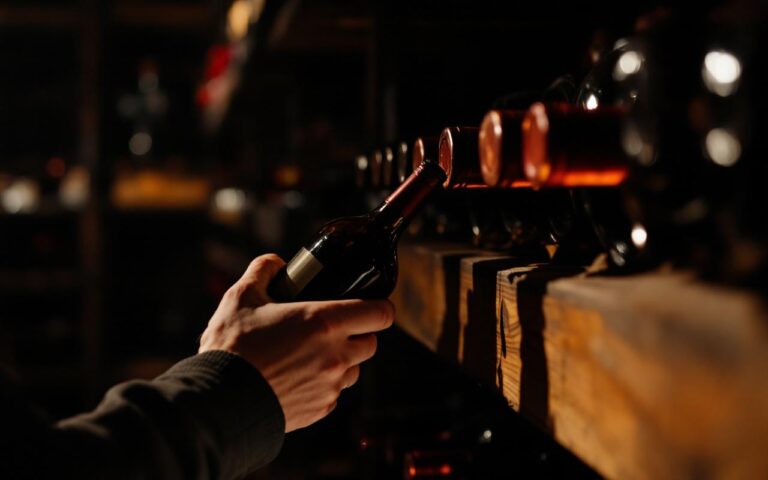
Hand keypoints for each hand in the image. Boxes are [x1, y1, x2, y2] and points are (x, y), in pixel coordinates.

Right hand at [199, 254, 394, 431]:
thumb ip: (264, 270)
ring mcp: (330, 386)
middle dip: (358, 333)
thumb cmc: (232, 346)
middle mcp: (336, 355)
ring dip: (343, 360)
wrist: (219, 400)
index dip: (380, 306)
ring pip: (354, 370)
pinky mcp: (320, 410)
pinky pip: (335, 394)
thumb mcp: (242, 296)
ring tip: (313, 354)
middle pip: (371, 342)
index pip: (381, 313)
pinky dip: (325, 385)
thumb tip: (276, 263)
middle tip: (333, 327)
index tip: (370, 304)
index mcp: (325, 322)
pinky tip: (299, 378)